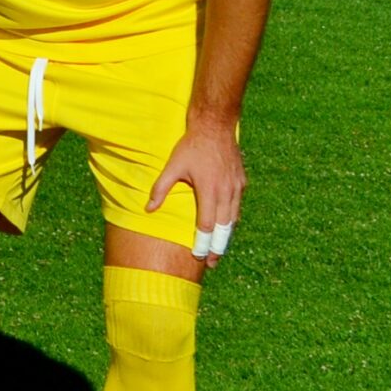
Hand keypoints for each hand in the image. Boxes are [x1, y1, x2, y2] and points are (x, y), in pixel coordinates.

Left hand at [148, 120, 243, 264]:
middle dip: (218, 248)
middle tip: (211, 263)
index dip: (202, 243)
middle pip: (224, 228)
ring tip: (218, 250)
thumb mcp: (172, 166)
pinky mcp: (242, 182)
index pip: (206, 225)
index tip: (198, 257)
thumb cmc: (191, 147)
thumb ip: (160, 189)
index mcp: (210, 191)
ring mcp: (237, 188)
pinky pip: (237, 207)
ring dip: (226, 236)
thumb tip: (148, 209)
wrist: (216, 127)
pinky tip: (225, 227)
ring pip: (233, 219)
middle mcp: (227, 192)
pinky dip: (231, 220)